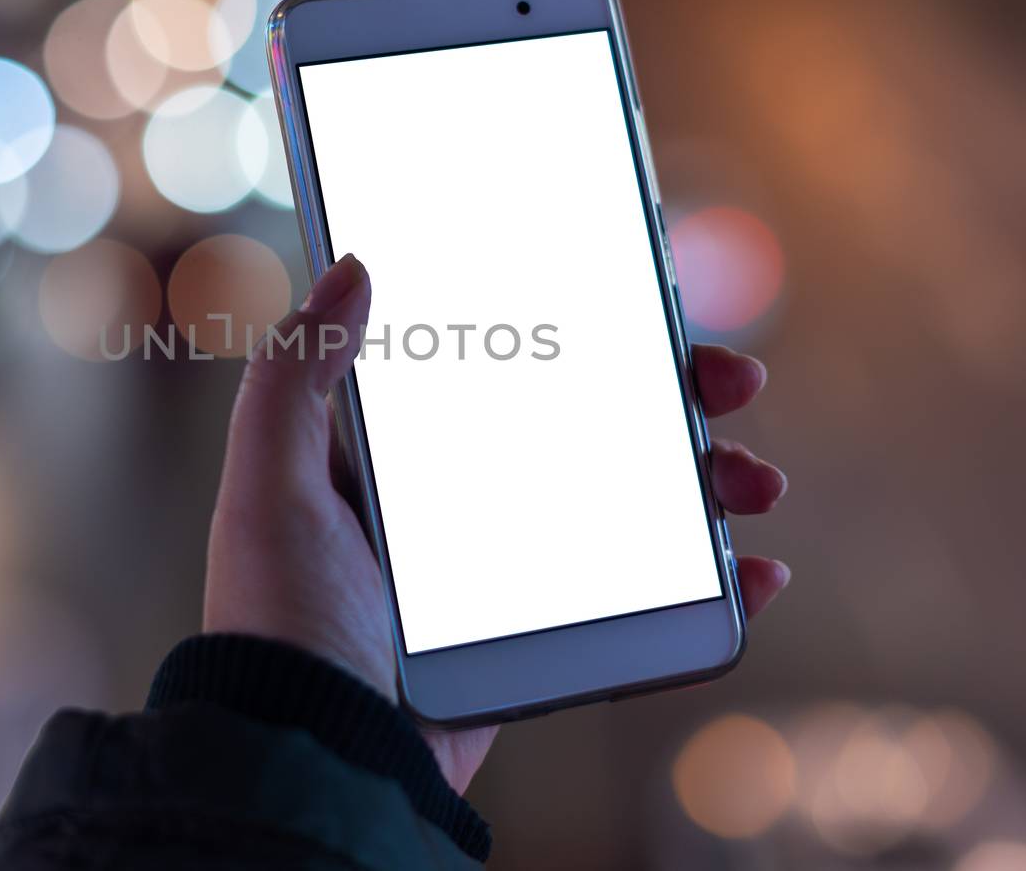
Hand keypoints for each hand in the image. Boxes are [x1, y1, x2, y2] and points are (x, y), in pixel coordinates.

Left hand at [204, 256, 789, 794]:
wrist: (317, 759)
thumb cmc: (281, 624)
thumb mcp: (270, 486)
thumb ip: (294, 378)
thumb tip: (351, 266)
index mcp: (399, 458)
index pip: (503, 369)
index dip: (576, 331)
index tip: (641, 303)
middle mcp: (460, 503)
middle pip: (586, 425)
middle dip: (671, 396)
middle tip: (730, 380)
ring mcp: (507, 571)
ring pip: (630, 503)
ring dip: (706, 480)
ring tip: (754, 480)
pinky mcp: (539, 635)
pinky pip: (640, 597)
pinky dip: (710, 584)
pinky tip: (755, 572)